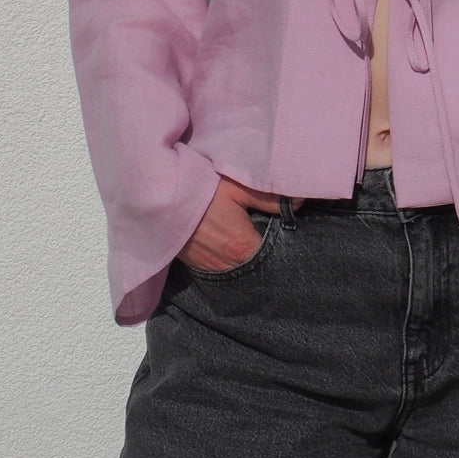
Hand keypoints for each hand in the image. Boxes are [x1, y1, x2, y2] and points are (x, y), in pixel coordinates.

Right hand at [177, 176, 297, 271]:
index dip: (284, 247)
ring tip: (254, 240)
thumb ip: (269, 197)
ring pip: (240, 271)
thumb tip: (299, 201)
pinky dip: (232, 261)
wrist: (159, 203)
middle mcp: (228, 265)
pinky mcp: (197, 266)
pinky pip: (223, 270)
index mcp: (242, 247)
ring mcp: (211, 268)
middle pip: (258, 267)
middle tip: (274, 236)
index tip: (291, 236)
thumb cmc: (200, 191)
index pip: (274, 258)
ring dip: (249, 260)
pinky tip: (234, 247)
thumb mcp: (237, 187)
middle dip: (268, 255)